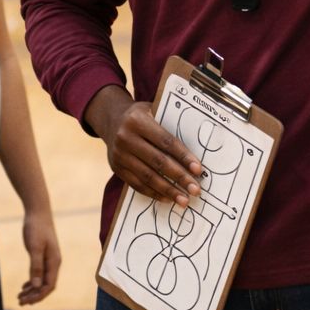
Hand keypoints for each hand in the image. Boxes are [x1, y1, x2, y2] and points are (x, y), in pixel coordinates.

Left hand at [18, 208, 60, 305]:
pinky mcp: (43, 255)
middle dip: (34, 296)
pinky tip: (24, 287)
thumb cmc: (36, 228)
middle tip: (19, 302)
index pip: (49, 285)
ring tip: (19, 298)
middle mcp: (53, 262)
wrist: (38, 212)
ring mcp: (49, 259)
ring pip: (42, 280)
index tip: (26, 302)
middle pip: (46, 285)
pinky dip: (32, 282)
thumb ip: (35, 266)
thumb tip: (35, 285)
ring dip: (32, 290)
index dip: (39, 296)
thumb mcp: (34, 247)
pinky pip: (39, 274)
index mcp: (54, 261)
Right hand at [86, 85, 201, 206]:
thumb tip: (196, 145)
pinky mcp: (116, 168)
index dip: (183, 157)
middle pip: (158, 161)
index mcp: (138, 121)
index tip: (198, 170)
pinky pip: (137, 184)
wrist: (111, 119)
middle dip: (179, 177)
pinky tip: (168, 198)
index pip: (166, 141)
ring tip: (184, 199)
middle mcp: (126, 138)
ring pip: (147, 177)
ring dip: (168, 190)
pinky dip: (154, 193)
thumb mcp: (153, 110)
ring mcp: (119, 155)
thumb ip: (169, 123)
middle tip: (195, 189)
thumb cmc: (141, 115)